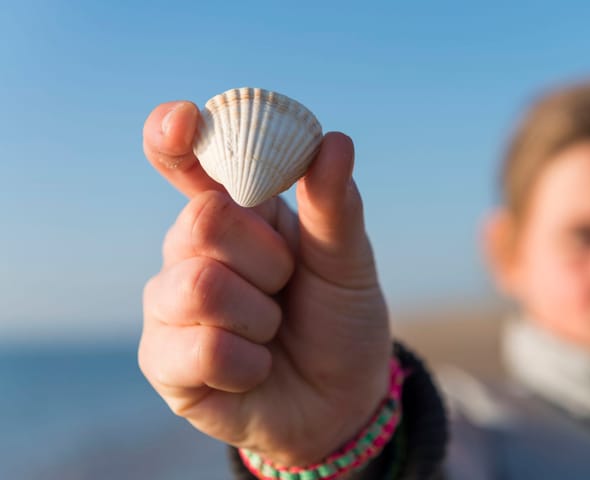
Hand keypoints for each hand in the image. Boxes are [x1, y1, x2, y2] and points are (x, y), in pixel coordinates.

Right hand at [138, 101, 391, 465]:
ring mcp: (171, 306)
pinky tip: (257, 368)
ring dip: (261, 316)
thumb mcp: (348, 263)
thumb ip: (335, 207)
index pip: (188, 164)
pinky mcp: (164, 361)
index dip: (175, 136)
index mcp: (234, 215)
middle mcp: (191, 251)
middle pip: (203, 221)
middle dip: (268, 259)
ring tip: (273, 331)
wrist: (341, 400)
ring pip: (199, 287)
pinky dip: (249, 362)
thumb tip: (334, 141)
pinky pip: (201, 349)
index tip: (184, 119)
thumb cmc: (339, 321)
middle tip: (287, 285)